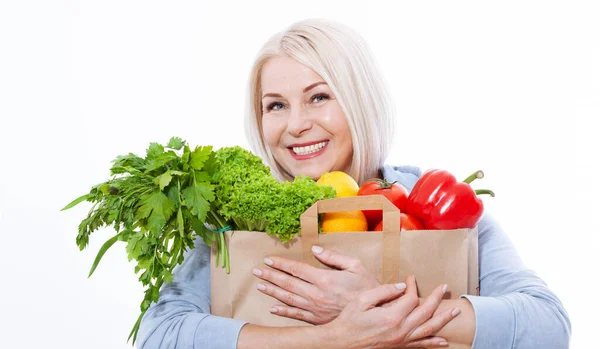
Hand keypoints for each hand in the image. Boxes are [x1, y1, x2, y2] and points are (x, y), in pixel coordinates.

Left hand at [252, 245, 379, 323]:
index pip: (296, 269)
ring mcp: (315, 309)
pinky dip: (283, 311)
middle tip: (256, 271)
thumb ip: (334, 257)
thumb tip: (316, 249)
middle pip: (287, 283)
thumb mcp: (356, 266)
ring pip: (288, 299)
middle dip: (270, 276)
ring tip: (260, 285)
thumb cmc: (368, 288)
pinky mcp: (317, 320)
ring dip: (273, 291)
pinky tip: (273, 308)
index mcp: (324, 279)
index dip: (281, 264)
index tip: (268, 260)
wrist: (374, 315)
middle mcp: (316, 294)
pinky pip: (296, 315)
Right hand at [324, 275, 460, 348]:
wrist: (341, 343)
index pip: (411, 298)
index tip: (410, 278)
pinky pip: (421, 345)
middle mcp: (400, 330)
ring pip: (428, 329)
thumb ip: (384, 291)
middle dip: (437, 298)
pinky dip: (433, 343)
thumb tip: (402, 286)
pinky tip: (443, 341)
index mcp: (392, 316)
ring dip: (443, 319)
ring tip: (455, 311)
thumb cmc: (349, 320)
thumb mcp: (362, 301)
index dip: (413, 286)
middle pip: (425, 312)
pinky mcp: (398, 347)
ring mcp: (401, 340)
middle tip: (445, 288)